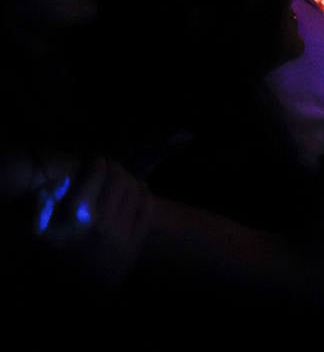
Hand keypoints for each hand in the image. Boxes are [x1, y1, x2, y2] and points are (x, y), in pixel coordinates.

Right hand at [32, 156, 151, 288]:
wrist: (72, 300)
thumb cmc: (51, 265)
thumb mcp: (37, 234)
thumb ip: (45, 204)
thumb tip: (64, 180)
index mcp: (76, 216)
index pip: (96, 175)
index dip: (98, 164)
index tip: (97, 162)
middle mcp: (103, 221)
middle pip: (119, 180)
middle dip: (116, 169)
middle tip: (112, 167)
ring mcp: (122, 233)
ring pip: (136, 192)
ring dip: (131, 180)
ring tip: (125, 178)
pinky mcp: (135, 245)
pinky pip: (147, 211)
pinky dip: (146, 196)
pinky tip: (141, 191)